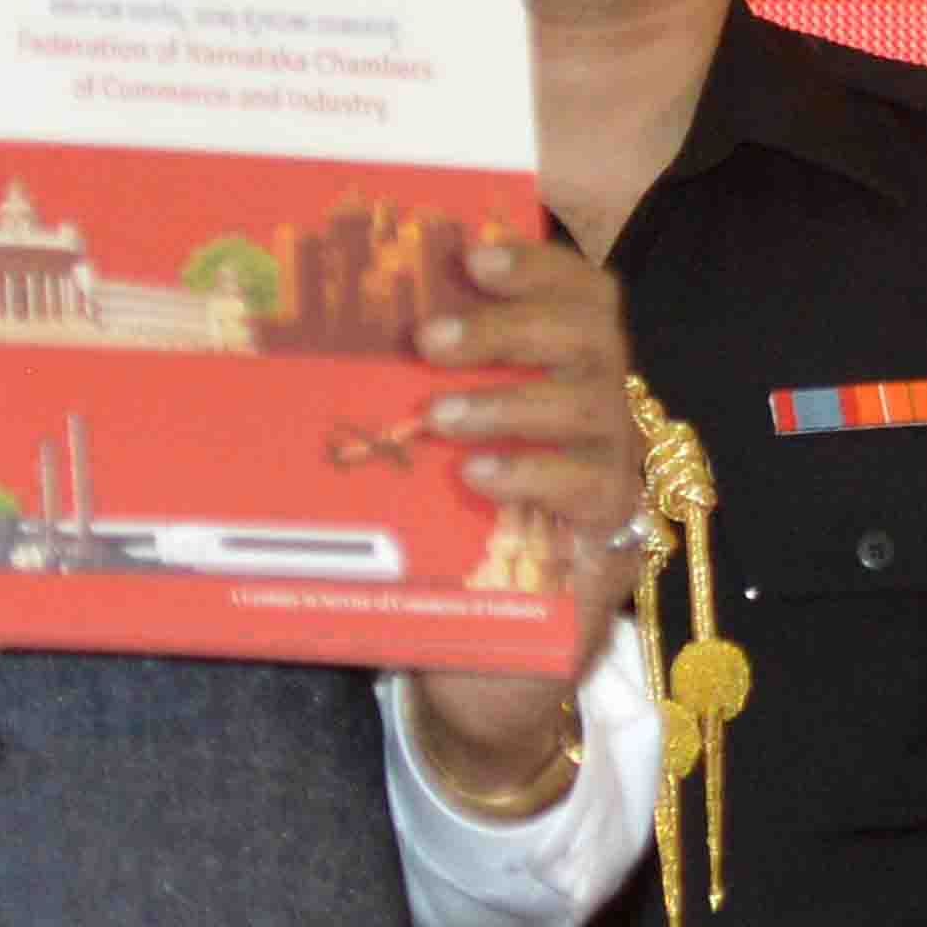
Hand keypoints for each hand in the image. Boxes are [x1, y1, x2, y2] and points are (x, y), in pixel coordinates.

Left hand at [402, 228, 640, 800]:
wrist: (478, 674)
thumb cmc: (445, 552)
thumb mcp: (420, 466)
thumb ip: (407, 404)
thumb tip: (313, 336)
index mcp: (563, 380)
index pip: (581, 297)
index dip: (538, 265)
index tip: (473, 252)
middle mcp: (601, 416)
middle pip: (594, 335)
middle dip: (511, 324)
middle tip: (430, 336)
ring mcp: (614, 477)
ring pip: (594, 406)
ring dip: (510, 398)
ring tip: (440, 414)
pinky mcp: (613, 543)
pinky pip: (594, 489)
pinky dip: (533, 471)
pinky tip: (477, 474)